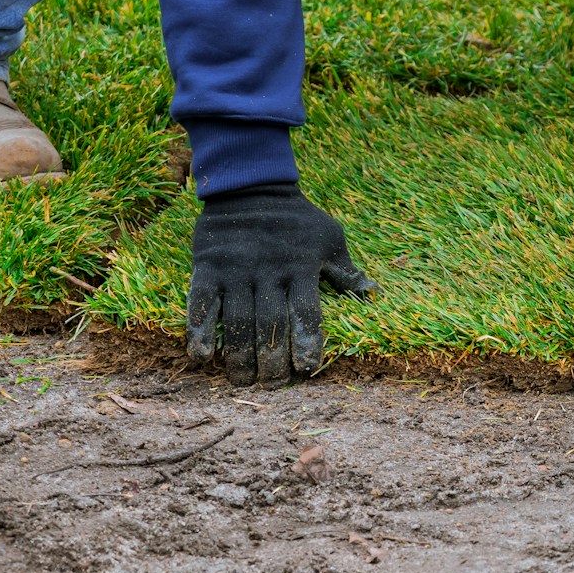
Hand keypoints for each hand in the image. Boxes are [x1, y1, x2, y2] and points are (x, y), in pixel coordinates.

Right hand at [186, 183, 375, 385]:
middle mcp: (269, 273)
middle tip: (272, 386)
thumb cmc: (298, 219)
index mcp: (301, 269)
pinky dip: (200, 329)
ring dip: (240, 355)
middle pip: (272, 325)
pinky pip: (201, 302)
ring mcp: (237, 271)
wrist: (252, 186)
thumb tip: (372, 294)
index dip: (307, 342)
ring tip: (243, 381)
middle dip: (273, 360)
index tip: (308, 368)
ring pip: (238, 320)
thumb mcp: (330, 239)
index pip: (307, 312)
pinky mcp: (208, 267)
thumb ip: (345, 270)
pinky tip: (202, 357)